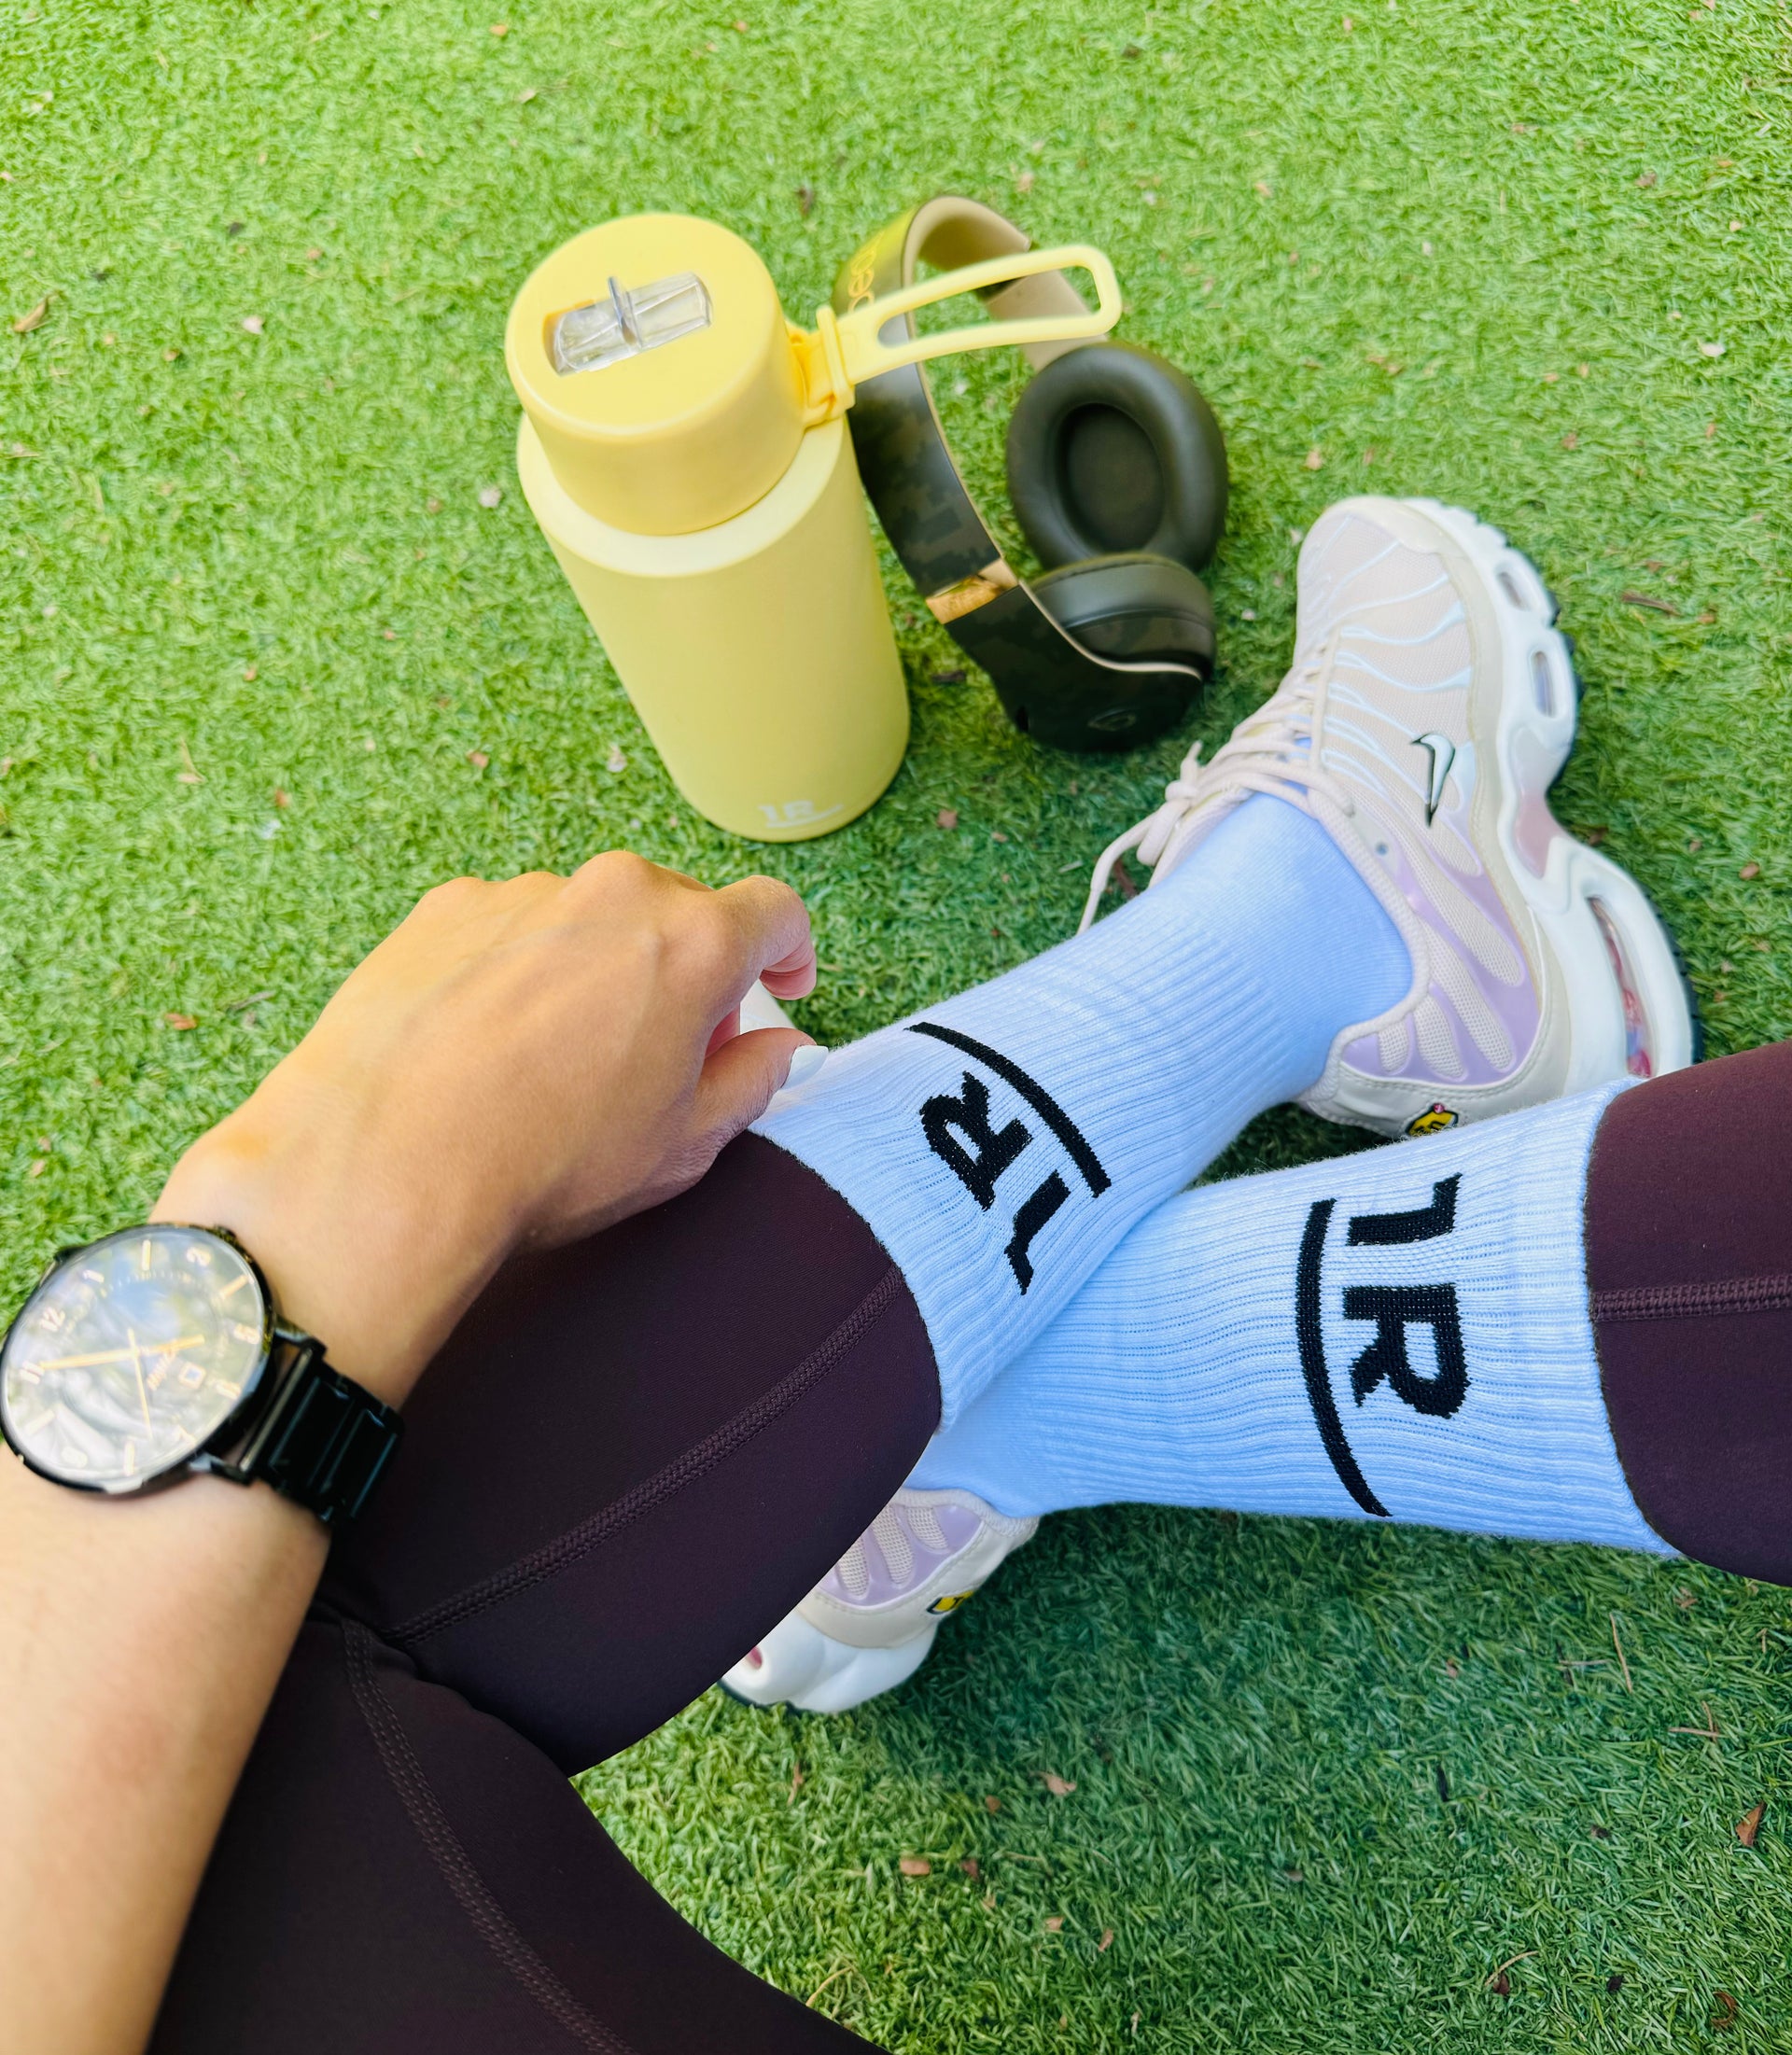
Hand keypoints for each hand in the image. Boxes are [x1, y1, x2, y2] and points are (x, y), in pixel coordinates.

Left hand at [152, 852, 816, 1404]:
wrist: (386, 1160)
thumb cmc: (541, 1161)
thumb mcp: (681, 1145)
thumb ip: (751, 1082)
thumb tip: (778, 1049)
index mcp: (691, 945)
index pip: (772, 913)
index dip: (788, 951)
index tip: (781, 983)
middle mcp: (612, 896)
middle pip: (679, 910)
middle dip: (688, 971)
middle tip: (665, 1049)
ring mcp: (524, 893)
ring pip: (590, 918)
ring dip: (598, 968)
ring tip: (559, 1059)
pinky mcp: (448, 908)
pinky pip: (511, 926)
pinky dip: (520, 968)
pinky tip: (491, 1043)